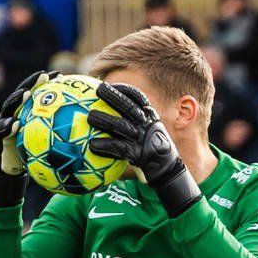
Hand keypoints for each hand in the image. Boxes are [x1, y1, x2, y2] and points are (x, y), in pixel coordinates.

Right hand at [0, 69, 54, 205]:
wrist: (13, 172)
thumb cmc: (32, 156)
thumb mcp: (47, 144)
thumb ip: (59, 135)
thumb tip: (85, 132)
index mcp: (24, 113)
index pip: (35, 94)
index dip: (45, 83)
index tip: (58, 74)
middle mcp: (13, 115)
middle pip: (21, 95)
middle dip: (30, 84)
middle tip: (42, 76)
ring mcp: (4, 126)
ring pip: (8, 109)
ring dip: (17, 100)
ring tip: (26, 95)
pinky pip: (2, 132)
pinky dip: (8, 127)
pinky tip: (15, 124)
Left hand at [87, 82, 198, 216]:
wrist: (168, 172)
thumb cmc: (152, 152)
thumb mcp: (148, 134)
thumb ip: (134, 126)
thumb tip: (112, 119)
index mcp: (151, 118)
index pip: (139, 98)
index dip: (125, 90)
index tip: (112, 84)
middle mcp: (148, 126)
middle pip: (129, 107)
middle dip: (114, 97)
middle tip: (98, 89)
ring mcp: (143, 140)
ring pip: (122, 126)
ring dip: (105, 119)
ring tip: (90, 116)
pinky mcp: (139, 155)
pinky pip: (119, 149)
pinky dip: (105, 146)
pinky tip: (92, 145)